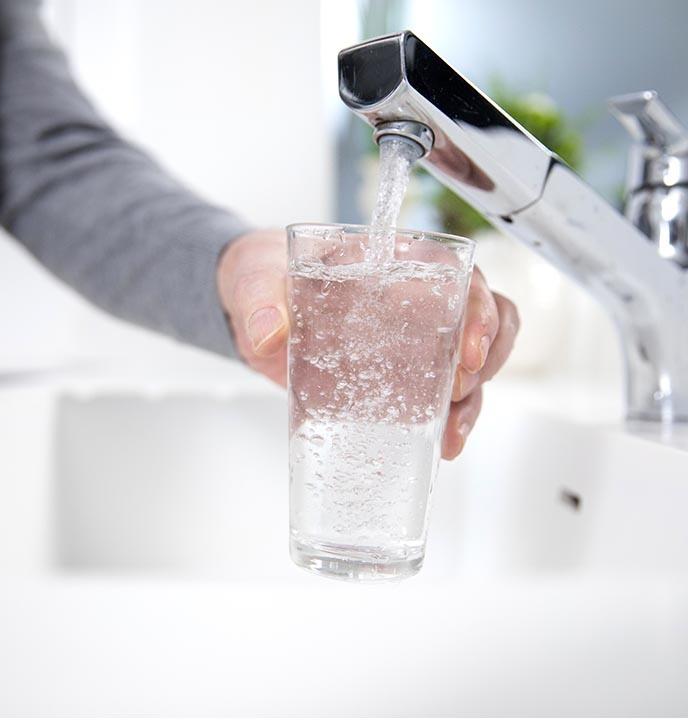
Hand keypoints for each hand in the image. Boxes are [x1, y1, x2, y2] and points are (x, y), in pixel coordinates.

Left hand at [217, 229, 518, 458]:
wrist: (254, 310)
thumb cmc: (265, 280)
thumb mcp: (255, 280)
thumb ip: (259, 297)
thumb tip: (269, 332)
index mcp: (392, 264)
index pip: (459, 274)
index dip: (479, 306)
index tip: (469, 344)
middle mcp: (415, 300)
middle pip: (484, 319)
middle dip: (487, 356)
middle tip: (463, 386)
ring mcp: (412, 341)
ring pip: (473, 362)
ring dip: (474, 398)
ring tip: (453, 431)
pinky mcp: (400, 376)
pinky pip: (442, 394)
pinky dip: (452, 418)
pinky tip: (444, 441)